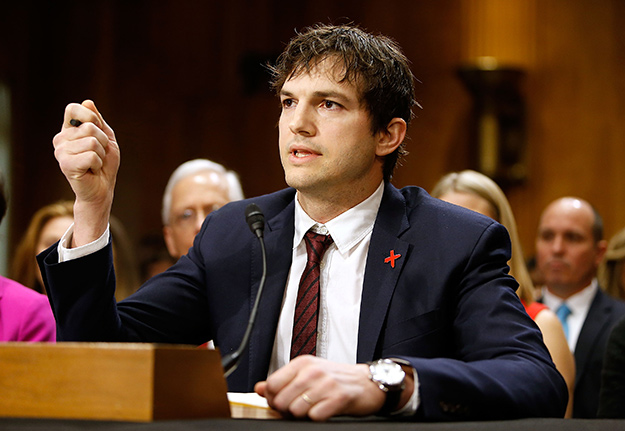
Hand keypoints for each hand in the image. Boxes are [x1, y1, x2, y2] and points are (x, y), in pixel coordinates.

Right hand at [52, 100, 119, 246]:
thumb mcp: (106, 138)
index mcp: (68, 130)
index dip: (90, 116)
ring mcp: (61, 152)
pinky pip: (91, 155)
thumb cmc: (104, 164)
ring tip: (94, 163)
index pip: (73, 108)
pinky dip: (97, 163)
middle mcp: (60, 139)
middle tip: (98, 155)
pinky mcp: (65, 165)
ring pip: (92, 141)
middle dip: (103, 142)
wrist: (102, 189)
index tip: (97, 129)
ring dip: (101, 154)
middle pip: (90, 127)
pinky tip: (91, 170)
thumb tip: (88, 102)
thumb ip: (98, 121)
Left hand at [254, 355, 386, 420]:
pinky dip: (317, 417)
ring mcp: (325, 384)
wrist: (366, 382)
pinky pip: (315, 416)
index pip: (271, 384)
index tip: (281, 401)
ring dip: (302, 415)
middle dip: (286, 410)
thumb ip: (282, 381)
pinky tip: (324, 410)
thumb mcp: (307, 374)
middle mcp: (312, 371)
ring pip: (295, 410)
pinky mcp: (339, 397)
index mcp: (302, 363)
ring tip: (312, 409)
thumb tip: (259, 388)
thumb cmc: (336, 378)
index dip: (273, 398)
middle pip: (281, 400)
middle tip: (298, 408)